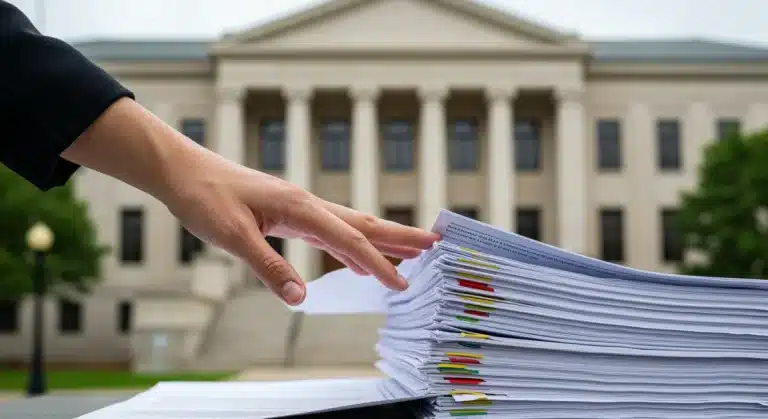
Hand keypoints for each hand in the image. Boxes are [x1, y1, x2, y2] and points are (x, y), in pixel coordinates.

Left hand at [63, 98, 439, 304]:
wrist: (183, 172)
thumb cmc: (205, 198)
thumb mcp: (232, 237)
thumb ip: (269, 267)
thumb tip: (301, 298)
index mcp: (300, 208)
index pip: (350, 240)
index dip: (379, 263)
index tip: (403, 283)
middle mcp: (307, 203)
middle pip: (364, 223)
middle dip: (400, 236)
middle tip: (436, 244)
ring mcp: (300, 206)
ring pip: (351, 224)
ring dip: (382, 238)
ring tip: (410, 250)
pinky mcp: (290, 212)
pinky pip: (332, 230)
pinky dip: (353, 244)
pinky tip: (357, 258)